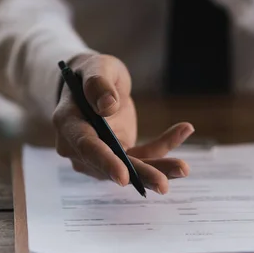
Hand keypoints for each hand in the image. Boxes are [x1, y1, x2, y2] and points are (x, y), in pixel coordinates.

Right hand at [52, 54, 193, 193]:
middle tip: (163, 185)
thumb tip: (107, 106)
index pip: (87, 147)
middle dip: (139, 175)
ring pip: (132, 166)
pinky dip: (165, 145)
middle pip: (112, 166)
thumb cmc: (91, 73)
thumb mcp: (96, 67)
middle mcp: (80, 147)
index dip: (105, 162)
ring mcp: (101, 155)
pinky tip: (184, 129)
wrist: (92, 85)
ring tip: (183, 168)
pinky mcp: (120, 154)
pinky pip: (144, 154)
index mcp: (69, 124)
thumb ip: (98, 84)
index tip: (123, 176)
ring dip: (158, 168)